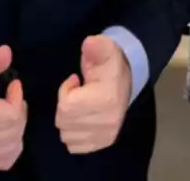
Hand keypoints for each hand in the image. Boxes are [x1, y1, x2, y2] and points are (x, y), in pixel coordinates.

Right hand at [0, 46, 26, 170]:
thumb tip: (6, 52)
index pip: (9, 116)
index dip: (17, 99)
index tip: (14, 86)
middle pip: (13, 132)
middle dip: (19, 113)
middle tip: (13, 100)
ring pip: (12, 148)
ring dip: (17, 129)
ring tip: (9, 114)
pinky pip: (5, 161)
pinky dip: (11, 146)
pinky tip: (5, 131)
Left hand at [55, 35, 131, 153]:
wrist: (125, 78)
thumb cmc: (109, 64)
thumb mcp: (104, 49)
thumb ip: (97, 46)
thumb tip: (90, 43)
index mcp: (106, 100)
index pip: (67, 106)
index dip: (66, 91)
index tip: (75, 80)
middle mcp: (108, 122)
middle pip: (65, 122)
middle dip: (65, 105)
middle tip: (76, 93)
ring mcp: (106, 135)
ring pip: (67, 135)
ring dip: (67, 120)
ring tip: (79, 105)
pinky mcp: (104, 142)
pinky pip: (74, 146)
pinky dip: (73, 133)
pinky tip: (81, 118)